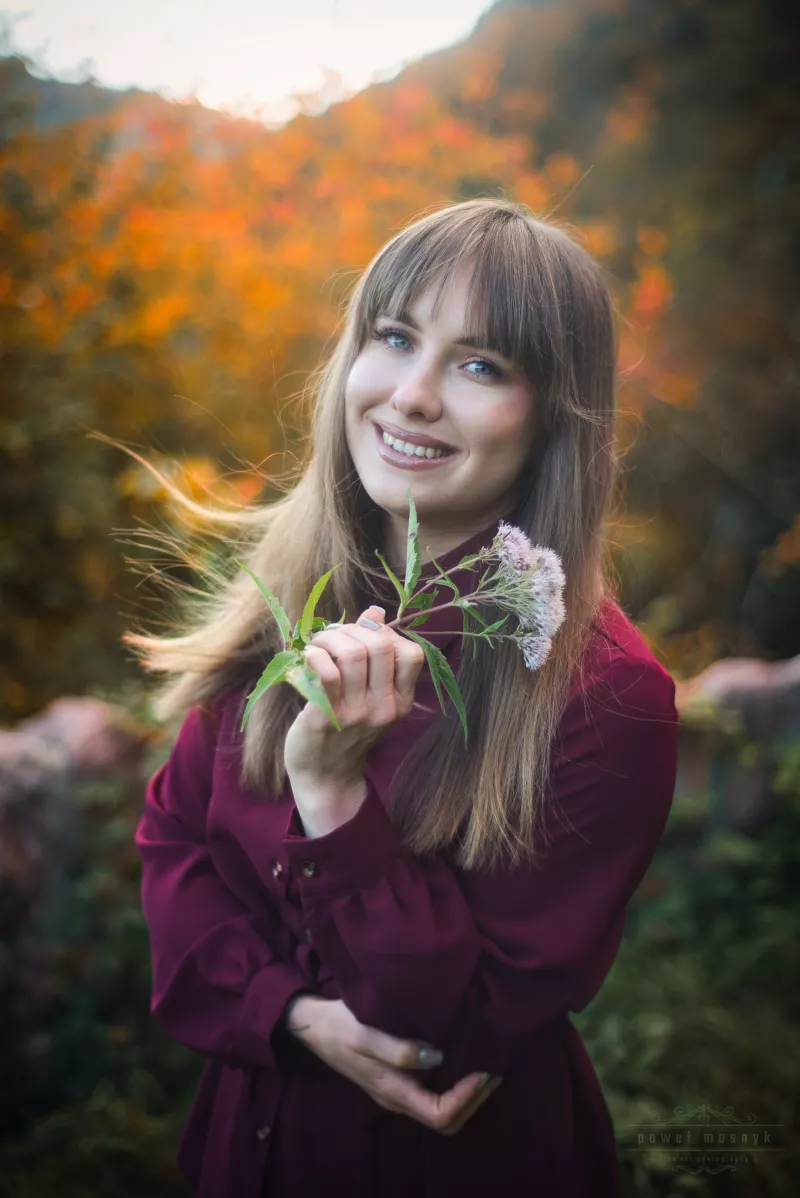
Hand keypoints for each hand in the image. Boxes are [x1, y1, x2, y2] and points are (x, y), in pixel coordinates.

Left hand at [284, 605, 425, 792]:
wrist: (324, 775)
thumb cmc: (345, 729)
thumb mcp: (371, 695)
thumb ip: (376, 656)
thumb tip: (376, 611)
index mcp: (402, 701)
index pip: (412, 654)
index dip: (388, 634)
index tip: (365, 635)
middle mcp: (385, 707)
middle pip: (381, 645)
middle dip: (355, 629)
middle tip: (335, 635)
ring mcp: (357, 713)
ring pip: (353, 652)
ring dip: (331, 637)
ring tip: (318, 643)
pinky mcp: (327, 717)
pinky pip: (326, 671)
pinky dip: (316, 654)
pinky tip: (308, 656)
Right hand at [285, 996, 502, 1135]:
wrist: (312, 1024)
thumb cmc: (340, 1025)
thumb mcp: (366, 1032)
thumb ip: (400, 1049)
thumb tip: (439, 1058)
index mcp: (393, 1091)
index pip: (441, 1114)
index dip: (467, 1098)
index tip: (483, 1070)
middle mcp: (397, 1098)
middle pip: (446, 1120)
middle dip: (474, 1101)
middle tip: (494, 1070)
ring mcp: (395, 1091)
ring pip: (440, 1110)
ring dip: (467, 1095)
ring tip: (485, 1065)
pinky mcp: (395, 1080)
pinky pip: (432, 1095)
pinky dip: (454, 1085)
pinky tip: (462, 1060)